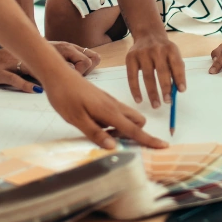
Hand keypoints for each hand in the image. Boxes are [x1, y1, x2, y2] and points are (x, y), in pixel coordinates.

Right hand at [0, 42, 101, 91]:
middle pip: (52, 52)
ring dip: (51, 71)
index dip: (78, 53)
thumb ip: (45, 63)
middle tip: (86, 66)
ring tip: (67, 79)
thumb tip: (70, 70)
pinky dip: (24, 83)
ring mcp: (13, 61)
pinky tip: (35, 90)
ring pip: (34, 64)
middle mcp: (25, 53)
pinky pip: (13, 77)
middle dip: (71, 57)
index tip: (94, 60)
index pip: (61, 48)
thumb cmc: (3, 63)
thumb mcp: (26, 60)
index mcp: (33, 50)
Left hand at [42, 70, 166, 149]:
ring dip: (121, 129)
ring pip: (126, 117)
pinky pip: (116, 113)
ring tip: (98, 132)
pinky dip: (113, 123)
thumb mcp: (76, 119)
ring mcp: (109, 101)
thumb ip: (96, 133)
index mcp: (109, 112)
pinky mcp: (103, 100)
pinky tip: (94, 123)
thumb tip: (113, 147)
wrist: (58, 74)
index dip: (148, 139)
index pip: (134, 129)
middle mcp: (113, 106)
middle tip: (110, 139)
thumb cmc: (65, 96)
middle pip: (137, 121)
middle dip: (133, 134)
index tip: (164, 146)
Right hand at [125, 32, 185, 108]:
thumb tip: (178, 90)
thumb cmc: (163, 50)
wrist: (147, 34)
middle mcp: (157, 49)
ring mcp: (142, 53)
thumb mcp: (173, 54)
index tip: (181, 91)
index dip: (180, 78)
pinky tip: (139, 100)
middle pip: (162, 71)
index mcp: (170, 49)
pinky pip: (132, 76)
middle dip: (165, 88)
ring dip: (152, 93)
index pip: (177, 64)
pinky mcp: (130, 57)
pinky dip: (135, 90)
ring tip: (156, 105)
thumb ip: (176, 70)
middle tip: (168, 101)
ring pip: (148, 76)